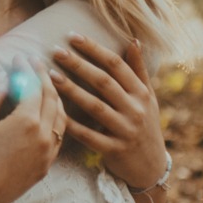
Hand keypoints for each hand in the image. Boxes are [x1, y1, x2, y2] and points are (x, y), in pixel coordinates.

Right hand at [0, 62, 66, 202]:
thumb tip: (3, 75)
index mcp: (27, 121)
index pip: (33, 86)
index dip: (27, 69)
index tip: (19, 57)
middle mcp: (44, 135)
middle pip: (51, 98)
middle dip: (44, 77)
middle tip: (36, 63)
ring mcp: (49, 152)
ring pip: (61, 117)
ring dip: (55, 97)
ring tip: (45, 84)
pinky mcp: (47, 165)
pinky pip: (59, 136)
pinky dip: (56, 119)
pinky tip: (49, 113)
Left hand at [51, 35, 165, 190]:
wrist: (151, 167)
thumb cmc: (146, 125)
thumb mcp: (148, 97)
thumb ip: (139, 69)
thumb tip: (133, 39)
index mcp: (142, 93)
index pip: (116, 65)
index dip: (94, 48)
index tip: (73, 35)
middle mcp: (135, 109)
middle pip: (103, 82)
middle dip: (78, 64)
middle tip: (56, 50)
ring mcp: (125, 130)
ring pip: (95, 106)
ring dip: (72, 90)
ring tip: (50, 76)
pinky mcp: (114, 150)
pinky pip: (90, 136)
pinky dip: (73, 125)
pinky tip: (55, 113)